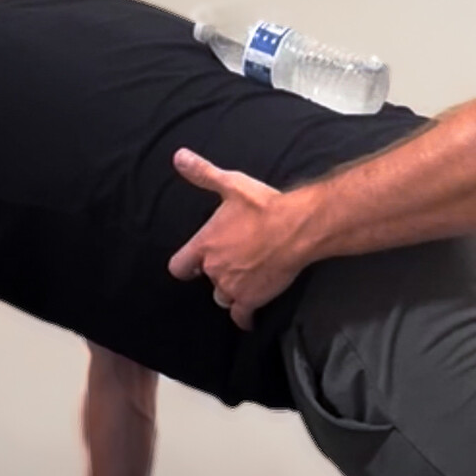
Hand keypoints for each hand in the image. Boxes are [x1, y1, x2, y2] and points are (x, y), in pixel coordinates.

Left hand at [167, 149, 314, 329]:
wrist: (296, 228)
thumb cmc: (264, 206)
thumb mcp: (231, 185)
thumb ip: (203, 174)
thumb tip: (178, 156)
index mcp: (205, 244)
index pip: (180, 266)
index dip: (187, 266)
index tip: (193, 267)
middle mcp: (214, 269)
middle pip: (208, 281)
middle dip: (218, 276)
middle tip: (234, 266)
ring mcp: (232, 286)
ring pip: (223, 298)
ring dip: (232, 293)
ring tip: (244, 284)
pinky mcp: (252, 299)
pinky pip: (242, 317)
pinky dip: (245, 319)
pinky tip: (250, 320)